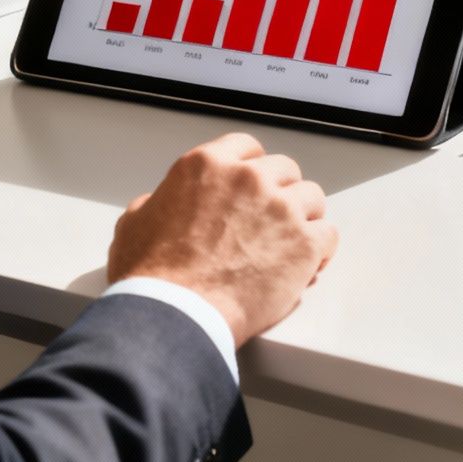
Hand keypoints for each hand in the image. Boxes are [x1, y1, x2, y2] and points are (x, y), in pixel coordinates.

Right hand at [106, 133, 336, 346]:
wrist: (175, 314)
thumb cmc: (150, 276)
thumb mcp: (134, 223)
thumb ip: (155, 203)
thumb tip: (157, 205)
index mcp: (207, 165)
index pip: (246, 147)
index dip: (251, 169)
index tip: (252, 187)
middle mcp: (248, 178)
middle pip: (284, 170)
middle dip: (279, 192)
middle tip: (270, 221)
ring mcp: (281, 208)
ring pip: (312, 197)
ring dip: (304, 218)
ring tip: (290, 244)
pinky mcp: (304, 243)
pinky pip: (328, 234)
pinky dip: (320, 250)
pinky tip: (308, 265)